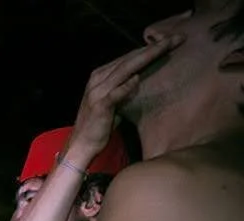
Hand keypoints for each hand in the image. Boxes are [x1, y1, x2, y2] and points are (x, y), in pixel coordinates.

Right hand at [68, 34, 183, 162]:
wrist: (82, 144)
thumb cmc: (100, 124)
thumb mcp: (113, 101)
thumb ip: (123, 87)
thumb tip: (138, 77)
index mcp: (101, 75)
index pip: (128, 57)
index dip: (150, 48)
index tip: (171, 40)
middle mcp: (98, 79)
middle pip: (129, 59)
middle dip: (153, 48)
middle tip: (176, 38)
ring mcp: (97, 91)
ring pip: (124, 70)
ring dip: (146, 58)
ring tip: (165, 48)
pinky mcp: (100, 105)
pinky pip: (116, 93)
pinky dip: (126, 86)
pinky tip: (137, 78)